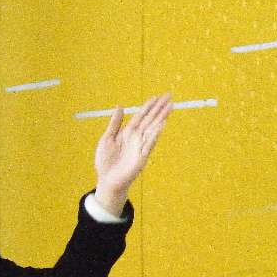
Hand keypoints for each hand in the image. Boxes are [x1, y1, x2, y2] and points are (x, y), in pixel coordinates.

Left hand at [94, 93, 171, 215]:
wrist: (107, 180)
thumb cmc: (106, 162)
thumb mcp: (107, 139)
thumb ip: (114, 124)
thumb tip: (120, 107)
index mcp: (128, 133)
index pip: (140, 116)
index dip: (148, 107)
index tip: (156, 97)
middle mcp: (136, 138)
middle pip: (150, 120)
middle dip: (159, 108)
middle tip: (169, 96)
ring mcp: (140, 147)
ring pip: (152, 129)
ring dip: (161, 118)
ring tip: (169, 107)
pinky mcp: (141, 157)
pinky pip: (149, 144)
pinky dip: (155, 134)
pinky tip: (161, 124)